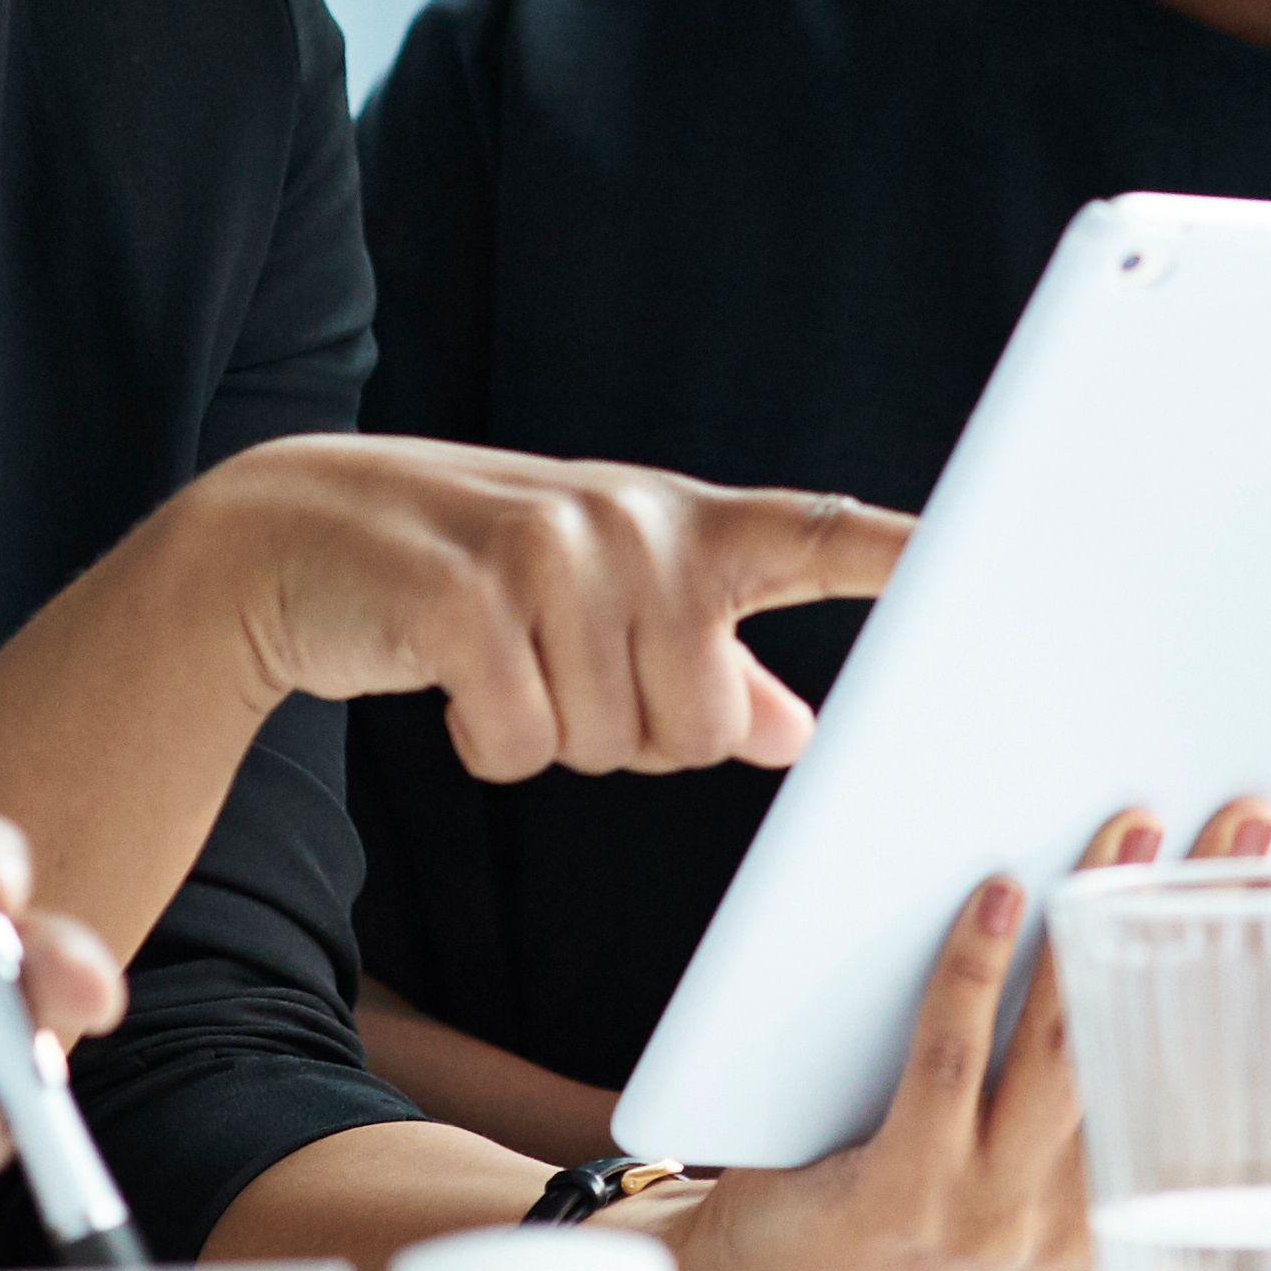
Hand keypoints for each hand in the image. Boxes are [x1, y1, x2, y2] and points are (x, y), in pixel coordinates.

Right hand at [174, 433, 903, 781]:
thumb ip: (712, 664)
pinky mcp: (462, 600)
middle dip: (631, 734)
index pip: (813, 536)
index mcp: (683, 525)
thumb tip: (800, 735)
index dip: (898, 555)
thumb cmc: (474, 574)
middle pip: (701, 728)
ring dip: (549, 734)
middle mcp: (630, 525)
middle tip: (559, 667)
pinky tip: (449, 678)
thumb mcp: (603, 602)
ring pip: (611, 745)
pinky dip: (483, 741)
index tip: (979, 559)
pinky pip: (518, 745)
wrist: (291, 532)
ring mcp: (546, 554)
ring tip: (500, 659)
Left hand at [849, 794, 1270, 1270]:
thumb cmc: (884, 1216)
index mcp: (1111, 1223)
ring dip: (1101, 923)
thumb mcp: (1010, 1187)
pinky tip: (995, 894)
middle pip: (1158, 1049)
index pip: (1211, 1094)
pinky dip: (975, 967)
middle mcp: (1063, 1228)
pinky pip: (950, 1058)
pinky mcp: (905, 1193)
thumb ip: (1075, 1110)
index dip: (1268, 991)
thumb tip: (1128, 947)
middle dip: (1207, 925)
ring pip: (1065, 1047)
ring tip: (1132, 832)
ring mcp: (987, 1215)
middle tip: (1247, 829)